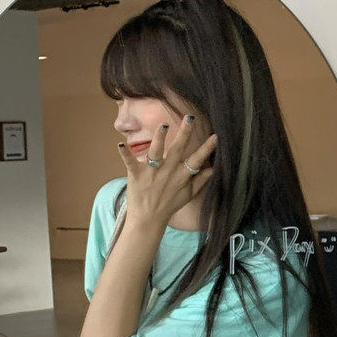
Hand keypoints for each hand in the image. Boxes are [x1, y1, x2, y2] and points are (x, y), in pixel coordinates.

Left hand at [117, 113, 216, 230]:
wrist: (148, 219)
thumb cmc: (169, 205)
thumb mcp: (188, 195)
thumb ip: (201, 181)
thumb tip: (213, 168)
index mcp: (181, 177)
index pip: (196, 160)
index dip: (206, 149)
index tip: (215, 137)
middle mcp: (168, 172)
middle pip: (177, 150)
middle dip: (184, 134)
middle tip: (190, 118)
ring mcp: (152, 173)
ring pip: (156, 152)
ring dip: (159, 139)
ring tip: (163, 126)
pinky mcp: (136, 175)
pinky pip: (130, 162)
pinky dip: (125, 154)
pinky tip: (120, 144)